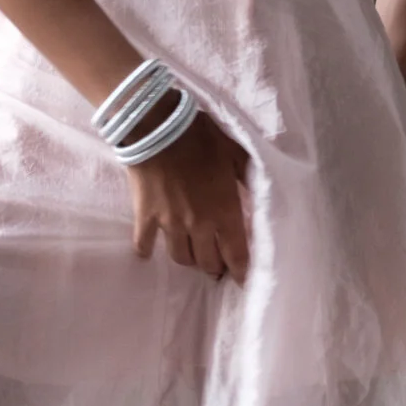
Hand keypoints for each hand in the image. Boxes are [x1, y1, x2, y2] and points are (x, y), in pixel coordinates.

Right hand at [126, 110, 251, 282]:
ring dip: (189, 259)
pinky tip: (148, 253)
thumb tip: (260, 192)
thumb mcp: (236, 152)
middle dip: (215, 267)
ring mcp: (170, 223)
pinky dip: (147, 250)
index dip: (241, 272)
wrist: (156, 126)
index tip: (243, 280)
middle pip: (208, 262)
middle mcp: (198, 224)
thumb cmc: (201, 136)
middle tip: (218, 266)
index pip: (237, 254)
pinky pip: (145, 243)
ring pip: (181, 257)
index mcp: (224, 210)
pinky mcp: (145, 216)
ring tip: (192, 256)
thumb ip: (247, 177)